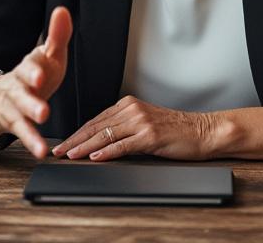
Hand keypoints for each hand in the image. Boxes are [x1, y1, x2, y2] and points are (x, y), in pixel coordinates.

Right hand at [0, 6, 70, 159]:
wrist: (1, 96)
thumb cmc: (34, 74)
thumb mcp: (47, 55)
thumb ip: (57, 36)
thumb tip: (63, 10)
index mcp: (29, 66)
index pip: (31, 64)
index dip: (35, 68)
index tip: (42, 69)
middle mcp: (17, 85)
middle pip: (22, 90)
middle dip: (30, 98)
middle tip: (42, 102)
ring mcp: (13, 105)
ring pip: (19, 113)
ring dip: (30, 121)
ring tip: (43, 129)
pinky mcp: (13, 122)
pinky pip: (22, 133)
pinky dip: (32, 141)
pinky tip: (42, 151)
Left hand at [52, 96, 218, 161]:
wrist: (203, 131)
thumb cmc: (176, 130)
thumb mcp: (146, 123)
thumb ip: (124, 128)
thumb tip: (100, 142)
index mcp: (129, 104)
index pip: (96, 120)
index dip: (77, 133)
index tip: (64, 143)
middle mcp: (133, 110)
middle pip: (96, 126)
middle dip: (75, 140)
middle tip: (59, 150)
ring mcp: (141, 122)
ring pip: (105, 135)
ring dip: (85, 147)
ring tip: (71, 155)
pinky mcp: (150, 136)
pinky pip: (123, 145)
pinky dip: (107, 152)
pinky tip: (96, 157)